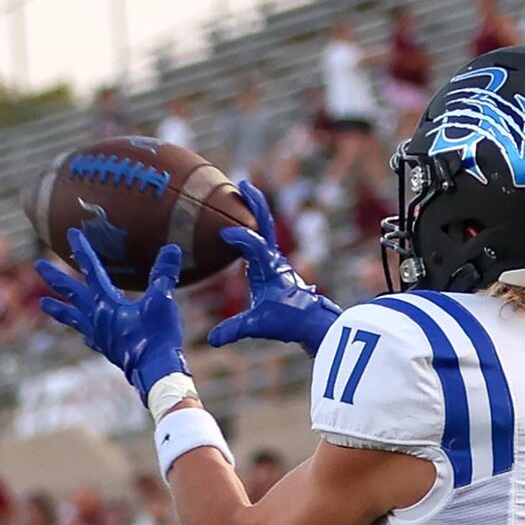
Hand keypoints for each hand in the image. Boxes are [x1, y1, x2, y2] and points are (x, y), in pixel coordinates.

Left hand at [36, 233, 187, 401]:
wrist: (155, 373)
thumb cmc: (157, 337)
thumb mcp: (162, 301)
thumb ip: (164, 274)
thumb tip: (172, 249)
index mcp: (105, 303)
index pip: (90, 270)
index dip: (81, 250)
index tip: (70, 233)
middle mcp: (96, 319)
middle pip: (71, 293)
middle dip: (55, 277)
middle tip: (38, 264)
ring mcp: (99, 336)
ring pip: (73, 317)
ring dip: (59, 308)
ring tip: (43, 303)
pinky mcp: (108, 349)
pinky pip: (89, 336)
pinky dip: (83, 330)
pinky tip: (84, 334)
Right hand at [206, 180, 341, 357]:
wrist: (312, 323)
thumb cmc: (288, 321)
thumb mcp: (258, 325)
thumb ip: (234, 329)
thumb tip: (212, 341)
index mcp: (270, 267)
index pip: (254, 243)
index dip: (240, 236)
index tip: (223, 233)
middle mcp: (274, 259)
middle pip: (265, 222)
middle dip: (254, 203)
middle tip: (243, 183)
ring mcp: (276, 261)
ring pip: (266, 227)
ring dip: (255, 211)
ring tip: (243, 195)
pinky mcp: (275, 267)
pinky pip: (264, 239)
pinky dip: (255, 227)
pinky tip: (245, 227)